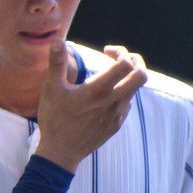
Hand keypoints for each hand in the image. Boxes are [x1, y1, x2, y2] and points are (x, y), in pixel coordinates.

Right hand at [34, 40, 146, 171]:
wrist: (61, 152)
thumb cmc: (54, 119)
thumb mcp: (51, 89)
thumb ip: (56, 63)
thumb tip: (58, 40)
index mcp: (98, 90)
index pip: (125, 64)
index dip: (121, 52)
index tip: (106, 50)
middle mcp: (113, 102)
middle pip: (142, 76)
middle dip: (136, 61)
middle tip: (122, 58)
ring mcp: (117, 115)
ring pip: (135, 90)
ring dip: (128, 78)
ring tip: (111, 75)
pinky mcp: (116, 125)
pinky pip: (128, 104)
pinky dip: (123, 93)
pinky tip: (106, 95)